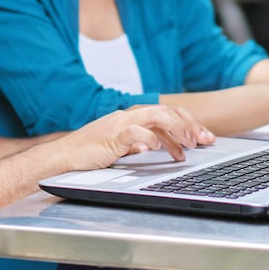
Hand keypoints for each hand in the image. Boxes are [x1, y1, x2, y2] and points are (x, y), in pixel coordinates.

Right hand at [56, 105, 214, 170]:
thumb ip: (136, 144)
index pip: (166, 113)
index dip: (188, 123)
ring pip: (155, 115)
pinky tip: (157, 148)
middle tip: (205, 141)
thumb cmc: (88, 154)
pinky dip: (148, 138)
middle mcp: (127, 117)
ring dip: (176, 129)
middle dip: (189, 125)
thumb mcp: (119, 148)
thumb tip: (153, 145)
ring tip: (189, 144)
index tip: (204, 137)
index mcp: (131, 118)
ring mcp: (119, 124)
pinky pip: (133, 132)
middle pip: (165, 111)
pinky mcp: (110, 136)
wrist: (62, 158)